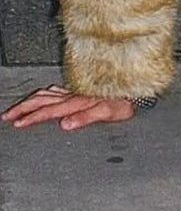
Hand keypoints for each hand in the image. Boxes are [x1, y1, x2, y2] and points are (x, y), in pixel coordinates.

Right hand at [1, 84, 134, 130]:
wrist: (137, 86)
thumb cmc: (126, 101)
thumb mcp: (110, 112)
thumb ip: (87, 117)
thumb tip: (65, 124)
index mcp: (79, 101)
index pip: (50, 110)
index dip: (33, 117)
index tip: (18, 123)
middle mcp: (75, 93)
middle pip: (43, 99)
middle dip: (23, 108)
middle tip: (7, 117)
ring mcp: (76, 89)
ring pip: (46, 92)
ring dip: (29, 100)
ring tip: (16, 108)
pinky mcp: (79, 87)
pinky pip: (55, 88)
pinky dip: (42, 93)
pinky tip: (39, 95)